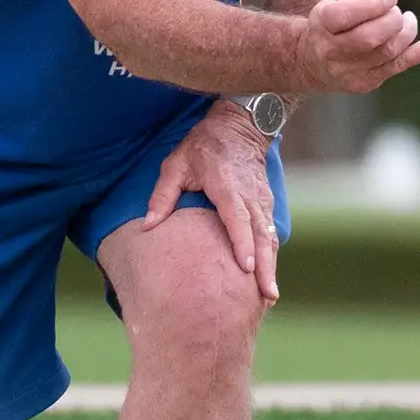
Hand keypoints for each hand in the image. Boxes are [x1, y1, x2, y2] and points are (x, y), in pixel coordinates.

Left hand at [143, 107, 280, 303]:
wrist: (239, 125)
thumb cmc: (204, 145)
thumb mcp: (176, 163)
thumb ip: (163, 194)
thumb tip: (148, 226)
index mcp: (226, 185)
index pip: (238, 217)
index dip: (243, 242)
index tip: (247, 267)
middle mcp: (249, 195)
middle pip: (261, 234)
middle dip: (265, 265)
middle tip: (267, 294)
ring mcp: (261, 199)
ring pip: (269, 236)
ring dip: (271, 264)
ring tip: (270, 294)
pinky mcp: (266, 203)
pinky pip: (270, 231)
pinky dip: (271, 254)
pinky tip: (268, 276)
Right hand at [296, 0, 419, 93]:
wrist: (312, 61)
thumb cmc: (331, 22)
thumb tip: (387, 0)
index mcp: (321, 24)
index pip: (344, 16)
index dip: (371, 5)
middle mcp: (331, 51)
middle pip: (368, 38)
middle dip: (391, 20)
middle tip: (396, 11)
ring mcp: (349, 71)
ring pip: (386, 52)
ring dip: (405, 31)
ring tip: (406, 20)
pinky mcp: (366, 82)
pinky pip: (396, 67)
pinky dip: (418, 54)